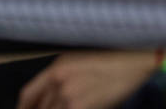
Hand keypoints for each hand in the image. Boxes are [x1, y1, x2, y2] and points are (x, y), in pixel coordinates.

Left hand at [18, 51, 157, 108]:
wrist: (137, 62)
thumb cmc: (115, 61)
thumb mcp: (82, 63)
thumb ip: (63, 78)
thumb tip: (53, 96)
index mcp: (57, 68)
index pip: (28, 95)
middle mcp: (59, 80)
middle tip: (58, 108)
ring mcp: (69, 95)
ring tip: (73, 106)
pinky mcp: (80, 106)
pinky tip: (82, 107)